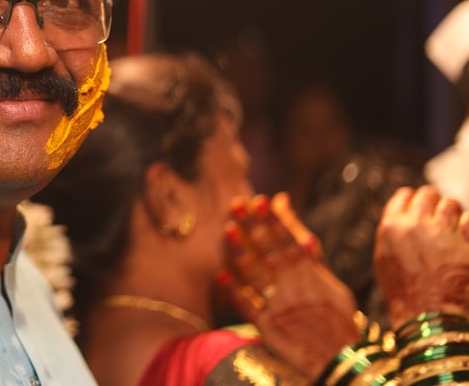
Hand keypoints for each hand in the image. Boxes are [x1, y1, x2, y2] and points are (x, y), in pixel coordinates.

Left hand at [221, 193, 359, 380]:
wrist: (342, 363)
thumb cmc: (339, 326)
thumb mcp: (337, 292)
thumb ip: (316, 265)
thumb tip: (305, 237)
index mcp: (310, 275)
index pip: (288, 241)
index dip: (273, 220)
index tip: (261, 200)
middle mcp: (292, 286)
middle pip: (267, 250)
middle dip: (251, 226)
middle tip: (236, 203)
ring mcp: (278, 305)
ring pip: (254, 272)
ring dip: (240, 251)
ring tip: (227, 229)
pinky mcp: (267, 326)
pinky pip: (247, 306)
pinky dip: (234, 292)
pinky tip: (221, 277)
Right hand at [374, 185, 468, 328]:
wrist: (428, 320)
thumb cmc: (406, 294)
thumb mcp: (385, 260)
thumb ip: (392, 233)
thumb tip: (405, 214)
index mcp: (391, 228)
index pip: (405, 196)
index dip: (415, 201)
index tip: (423, 208)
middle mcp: (415, 226)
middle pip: (428, 195)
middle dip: (435, 204)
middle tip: (441, 219)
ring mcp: (441, 234)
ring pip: (451, 204)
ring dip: (454, 215)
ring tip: (454, 232)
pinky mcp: (465, 244)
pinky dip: (467, 227)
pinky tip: (464, 239)